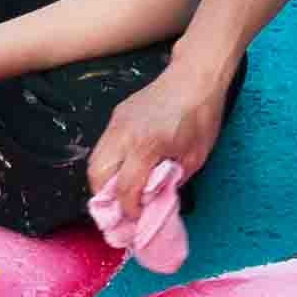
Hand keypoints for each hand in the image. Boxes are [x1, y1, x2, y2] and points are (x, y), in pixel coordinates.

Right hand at [94, 60, 226, 217]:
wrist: (196, 76)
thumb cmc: (202, 116)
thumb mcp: (194, 158)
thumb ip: (171, 181)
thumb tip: (154, 200)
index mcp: (146, 146)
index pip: (125, 189)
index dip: (129, 210)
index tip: (136, 220)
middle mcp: (123, 134)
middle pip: (97, 176)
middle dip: (105, 200)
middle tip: (121, 211)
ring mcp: (116, 123)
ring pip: (94, 161)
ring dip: (102, 183)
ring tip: (119, 195)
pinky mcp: (116, 116)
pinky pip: (103, 147)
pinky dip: (107, 164)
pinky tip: (122, 172)